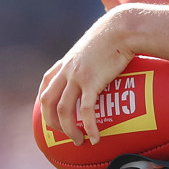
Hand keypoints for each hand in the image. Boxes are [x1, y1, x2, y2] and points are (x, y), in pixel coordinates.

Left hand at [38, 9, 133, 145]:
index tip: (52, 110)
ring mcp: (77, 76)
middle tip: (65, 133)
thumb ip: (94, 55)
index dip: (45, 99)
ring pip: (63, 110)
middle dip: (52, 121)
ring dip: (68, 130)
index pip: (46, 82)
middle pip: (47, 101)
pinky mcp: (92, 82)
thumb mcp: (97, 44)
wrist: (123, 28)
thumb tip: (107, 59)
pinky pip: (86, 111)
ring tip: (79, 140)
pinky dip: (89, 126)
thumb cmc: (116, 32)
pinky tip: (95, 137)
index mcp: (67, 61)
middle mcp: (67, 70)